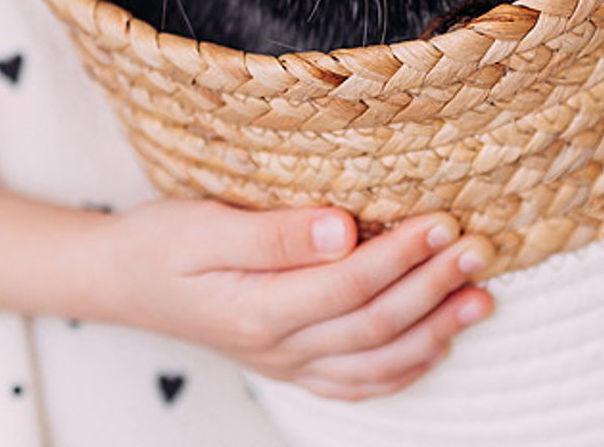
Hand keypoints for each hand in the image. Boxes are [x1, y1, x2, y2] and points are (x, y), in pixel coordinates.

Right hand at [97, 198, 493, 399]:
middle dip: (434, 287)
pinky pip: (357, 383)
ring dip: (436, 329)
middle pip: (375, 323)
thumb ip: (273, 234)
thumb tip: (341, 227)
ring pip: (377, 360)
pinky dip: (405, 368)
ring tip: (481, 296)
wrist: (121, 280)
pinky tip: (437, 343)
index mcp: (258, 308)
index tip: (443, 221)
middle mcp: (279, 347)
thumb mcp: (203, 227)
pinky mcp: (291, 365)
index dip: (402, 255)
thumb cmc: (161, 242)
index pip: (350, 283)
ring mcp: (287, 364)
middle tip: (479, 249)